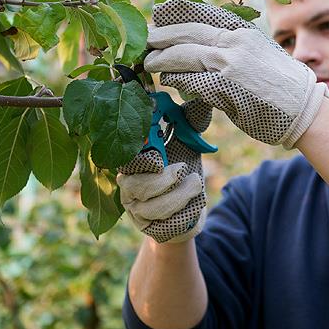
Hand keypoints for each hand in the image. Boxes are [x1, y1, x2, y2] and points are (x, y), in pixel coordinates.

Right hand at [116, 98, 211, 242]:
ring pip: (154, 207)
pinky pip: (166, 225)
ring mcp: (137, 211)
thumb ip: (190, 122)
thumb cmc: (183, 171)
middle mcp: (127, 187)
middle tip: (184, 170)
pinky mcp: (150, 230)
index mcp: (132, 162)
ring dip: (181, 195)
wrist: (188, 210)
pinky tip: (193, 205)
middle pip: (137, 186)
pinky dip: (186, 213)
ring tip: (196, 184)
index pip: (126, 160)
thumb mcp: (187, 144)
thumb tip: (202, 98)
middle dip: (165, 179)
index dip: (142, 159)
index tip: (160, 156)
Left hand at [144, 0, 328, 148]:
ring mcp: (229, 64)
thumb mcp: (258, 53)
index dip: (177, 16)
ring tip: (150, 62)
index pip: (202, 16)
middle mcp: (234, 42)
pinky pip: (191, 81)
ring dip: (162, 60)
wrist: (304, 108)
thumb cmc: (282, 85)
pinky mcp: (224, 88)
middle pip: (187, 33)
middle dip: (162, 37)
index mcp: (243, 31)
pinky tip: (168, 81)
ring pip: (184, 55)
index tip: (159, 16)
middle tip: (145, 40)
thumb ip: (231, 48)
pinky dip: (176, 80)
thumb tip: (202, 49)